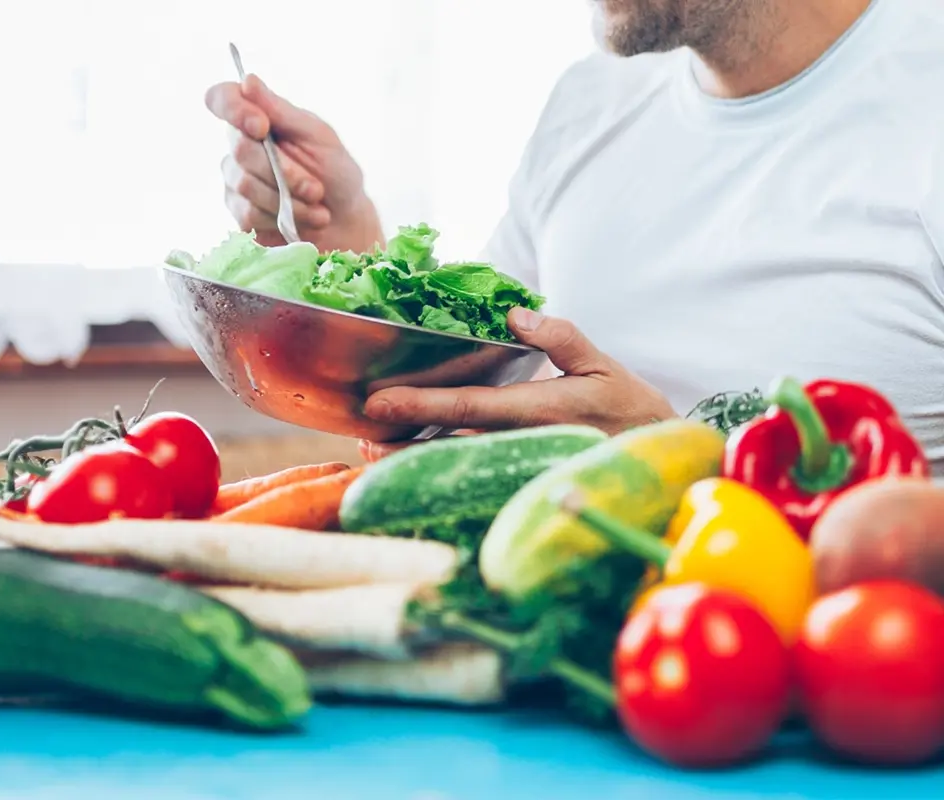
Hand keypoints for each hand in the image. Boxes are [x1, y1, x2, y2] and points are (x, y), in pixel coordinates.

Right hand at [205, 74, 383, 251]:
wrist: (344, 220)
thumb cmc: (335, 172)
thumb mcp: (318, 136)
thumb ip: (281, 111)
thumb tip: (247, 80)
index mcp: (258, 117)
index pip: (222, 99)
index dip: (234, 110)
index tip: (262, 127)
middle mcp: (240, 146)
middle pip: (240, 149)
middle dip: (284, 171)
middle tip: (315, 187)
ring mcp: (236, 180)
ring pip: (246, 185)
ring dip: (289, 198)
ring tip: (316, 204)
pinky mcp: (240, 213)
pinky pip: (249, 214)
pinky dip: (282, 218)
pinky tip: (303, 220)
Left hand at [360, 308, 677, 460]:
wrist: (657, 462)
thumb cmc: (628, 407)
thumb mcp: (601, 365)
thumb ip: (561, 338)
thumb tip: (516, 313)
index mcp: (540, 410)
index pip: (470, 406)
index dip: (421, 405)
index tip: (380, 403)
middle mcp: (523, 444)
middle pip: (450, 443)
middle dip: (404, 442)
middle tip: (363, 437)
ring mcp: (520, 467)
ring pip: (458, 464)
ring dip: (414, 459)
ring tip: (374, 450)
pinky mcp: (521, 480)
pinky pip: (473, 474)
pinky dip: (439, 468)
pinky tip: (410, 461)